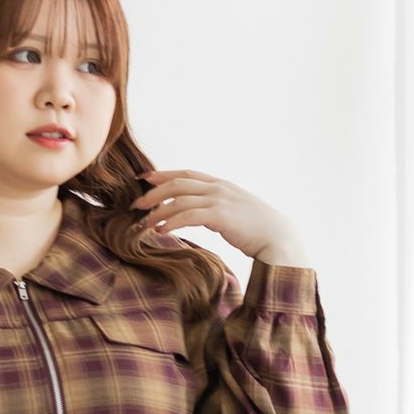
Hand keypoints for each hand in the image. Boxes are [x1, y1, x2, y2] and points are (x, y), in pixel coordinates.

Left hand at [129, 168, 310, 263]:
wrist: (278, 238)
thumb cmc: (257, 230)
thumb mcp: (235, 212)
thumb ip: (216, 208)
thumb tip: (200, 215)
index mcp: (221, 185)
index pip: (186, 174)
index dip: (163, 175)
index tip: (144, 180)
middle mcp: (218, 188)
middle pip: (178, 183)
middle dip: (153, 192)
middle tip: (135, 204)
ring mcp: (220, 200)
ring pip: (179, 199)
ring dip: (158, 211)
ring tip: (143, 223)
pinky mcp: (220, 216)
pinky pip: (188, 215)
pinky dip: (171, 222)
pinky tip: (160, 231)